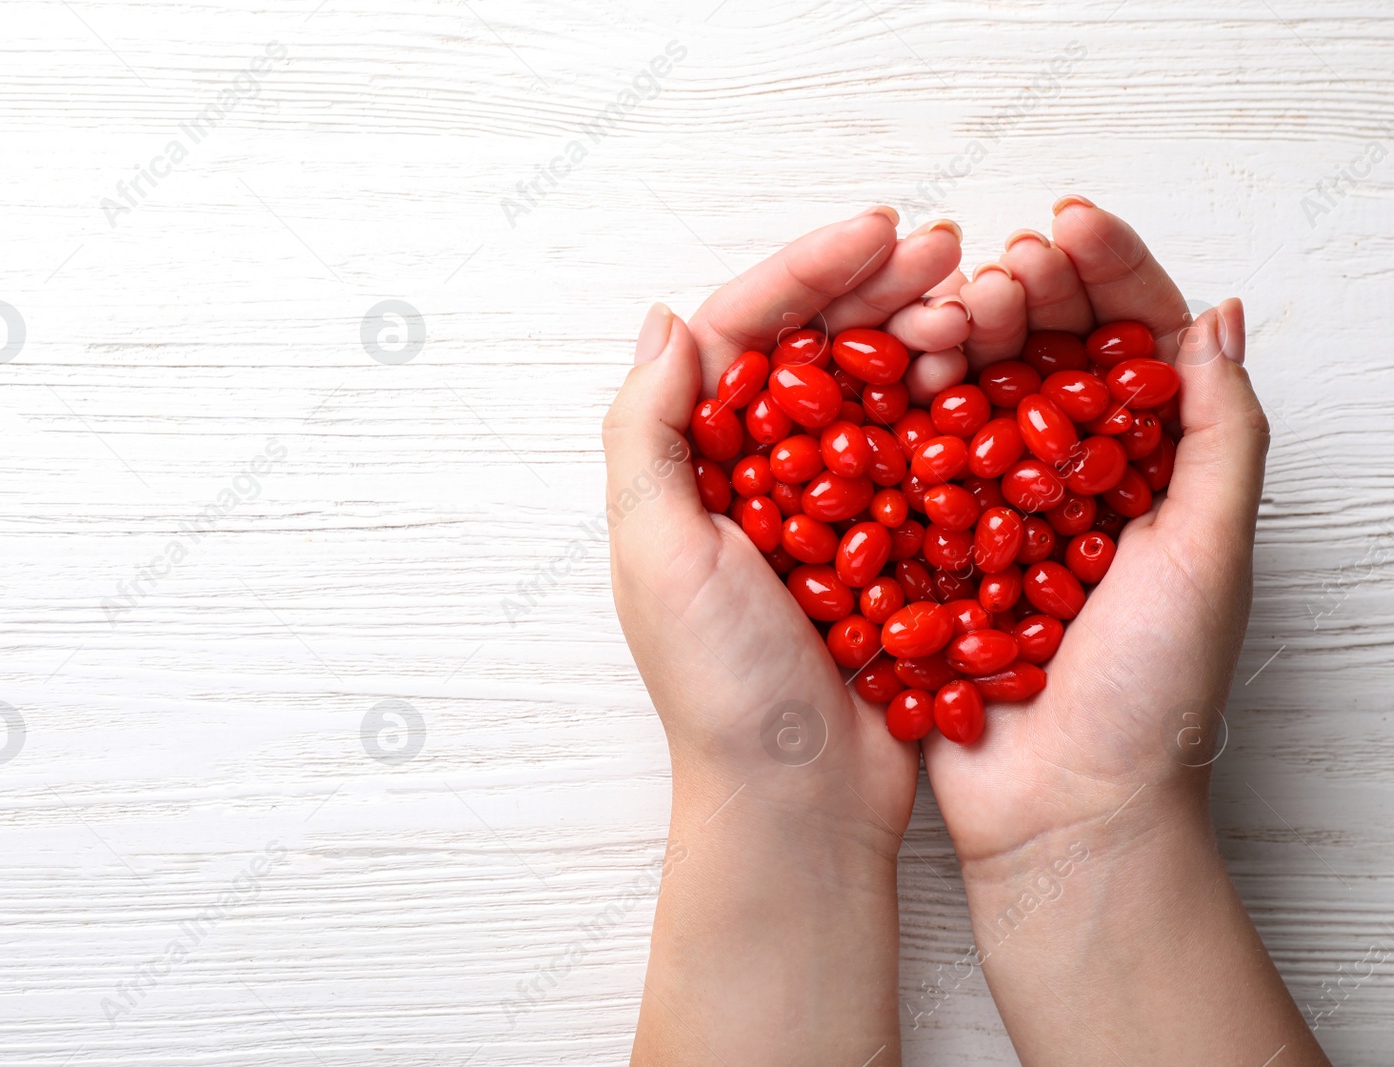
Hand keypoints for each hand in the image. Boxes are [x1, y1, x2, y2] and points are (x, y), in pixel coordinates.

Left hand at [604, 210, 966, 1065]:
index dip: (805, 273)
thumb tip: (667, 319)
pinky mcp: (883, 552)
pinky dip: (951, 412)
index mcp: (692, 468)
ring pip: (873, 395)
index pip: (741, 337)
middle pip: (814, 353)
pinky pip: (919, 461)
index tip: (878, 229)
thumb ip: (647, 431)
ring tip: (977, 291)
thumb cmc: (719, 686)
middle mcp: (754, 479)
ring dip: (919, 336)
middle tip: (947, 244)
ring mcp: (824, 513)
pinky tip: (991, 376)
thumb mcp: (656, 550)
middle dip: (873, 288)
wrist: (798, 803)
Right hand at [919, 197, 1327, 1064]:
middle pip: (1042, 351)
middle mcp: (1066, 477)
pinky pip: (906, 462)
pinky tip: (885, 377)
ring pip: (968, 393)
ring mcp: (990, 511)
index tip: (1067, 223)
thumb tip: (1221, 317)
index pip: (1132, 340)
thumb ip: (1220, 437)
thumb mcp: (1210, 556)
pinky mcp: (924, 547)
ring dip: (955, 339)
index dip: (1105, 271)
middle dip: (1021, 291)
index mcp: (1148, 467)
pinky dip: (895, 412)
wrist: (1060, 813)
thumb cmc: (1151, 695)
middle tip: (995, 273)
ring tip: (942, 316)